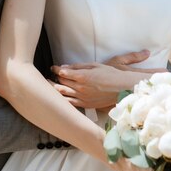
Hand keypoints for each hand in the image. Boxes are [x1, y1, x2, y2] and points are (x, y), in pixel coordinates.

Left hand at [50, 50, 167, 108]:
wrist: (122, 88)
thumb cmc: (110, 74)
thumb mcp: (94, 65)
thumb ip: (78, 66)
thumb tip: (64, 67)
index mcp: (82, 76)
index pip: (63, 72)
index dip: (56, 69)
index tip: (53, 67)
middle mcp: (80, 88)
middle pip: (61, 82)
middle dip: (54, 78)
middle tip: (49, 75)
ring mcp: (82, 97)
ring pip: (63, 93)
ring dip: (55, 89)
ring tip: (49, 85)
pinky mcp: (86, 105)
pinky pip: (70, 103)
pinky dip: (62, 99)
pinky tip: (58, 97)